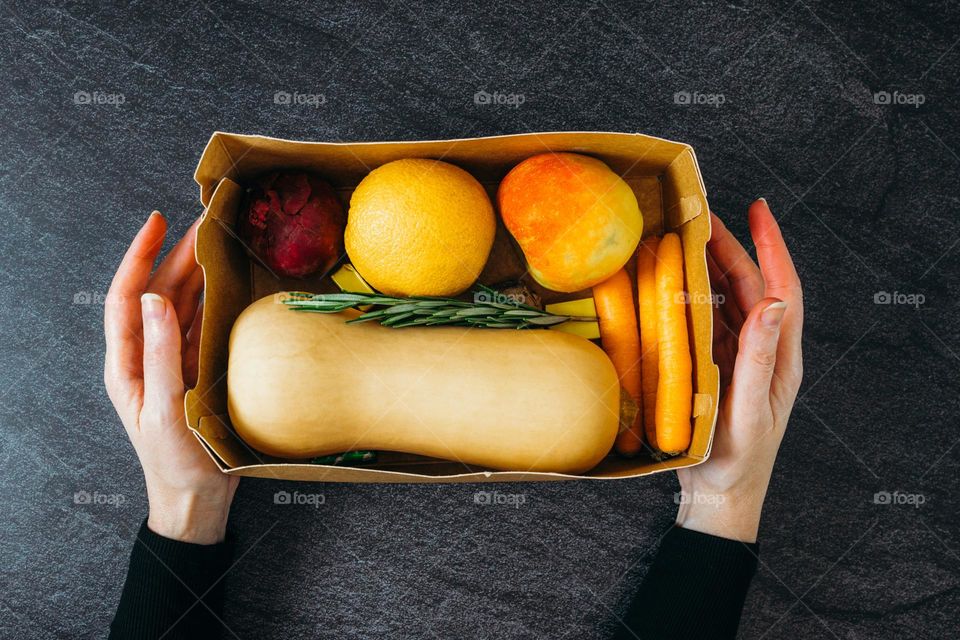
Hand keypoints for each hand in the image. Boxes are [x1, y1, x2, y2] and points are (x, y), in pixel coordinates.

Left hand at [104, 212, 238, 543]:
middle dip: (175, 256)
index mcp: (126, 364)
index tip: (156, 222)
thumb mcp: (165, 411)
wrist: (196, 499)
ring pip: (181, 306)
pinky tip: (228, 286)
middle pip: (157, 294)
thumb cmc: (175, 464)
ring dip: (196, 274)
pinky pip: (202, 327)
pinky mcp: (196, 372)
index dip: (139, 256)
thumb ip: (160, 356)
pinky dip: (213, 302)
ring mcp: (172, 363)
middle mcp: (146, 357)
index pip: (126, 297)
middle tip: (201, 224)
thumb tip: (158, 300)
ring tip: (215, 244)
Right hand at [675, 199, 802, 542]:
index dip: (771, 247)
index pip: (781, 289)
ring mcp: (738, 358)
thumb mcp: (749, 410)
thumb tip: (772, 303)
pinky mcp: (716, 368)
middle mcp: (763, 351)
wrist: (719, 495)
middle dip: (732, 248)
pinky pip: (707, 323)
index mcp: (780, 357)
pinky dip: (692, 298)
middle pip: (751, 288)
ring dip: (710, 269)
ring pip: (728, 302)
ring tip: (686, 240)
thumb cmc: (737, 461)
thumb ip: (759, 358)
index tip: (757, 210)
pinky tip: (673, 285)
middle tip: (703, 216)